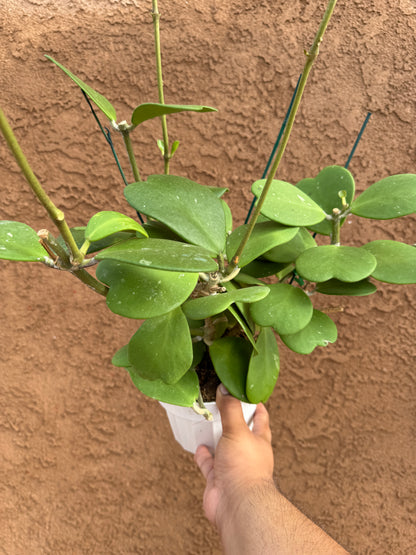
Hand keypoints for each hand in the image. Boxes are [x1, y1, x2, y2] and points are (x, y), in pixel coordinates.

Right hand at [194, 384, 273, 528]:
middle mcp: (247, 453)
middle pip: (239, 432)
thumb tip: (225, 388)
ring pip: (222, 447)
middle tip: (219, 405)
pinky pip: (209, 464)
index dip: (254, 404)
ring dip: (214, 437)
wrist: (236, 505)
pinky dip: (203, 456)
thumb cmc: (245, 468)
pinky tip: (199, 447)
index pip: (260, 418)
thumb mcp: (238, 431)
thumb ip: (231, 410)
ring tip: (206, 423)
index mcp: (259, 440)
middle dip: (230, 420)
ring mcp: (232, 466)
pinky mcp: (218, 479)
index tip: (245, 392)